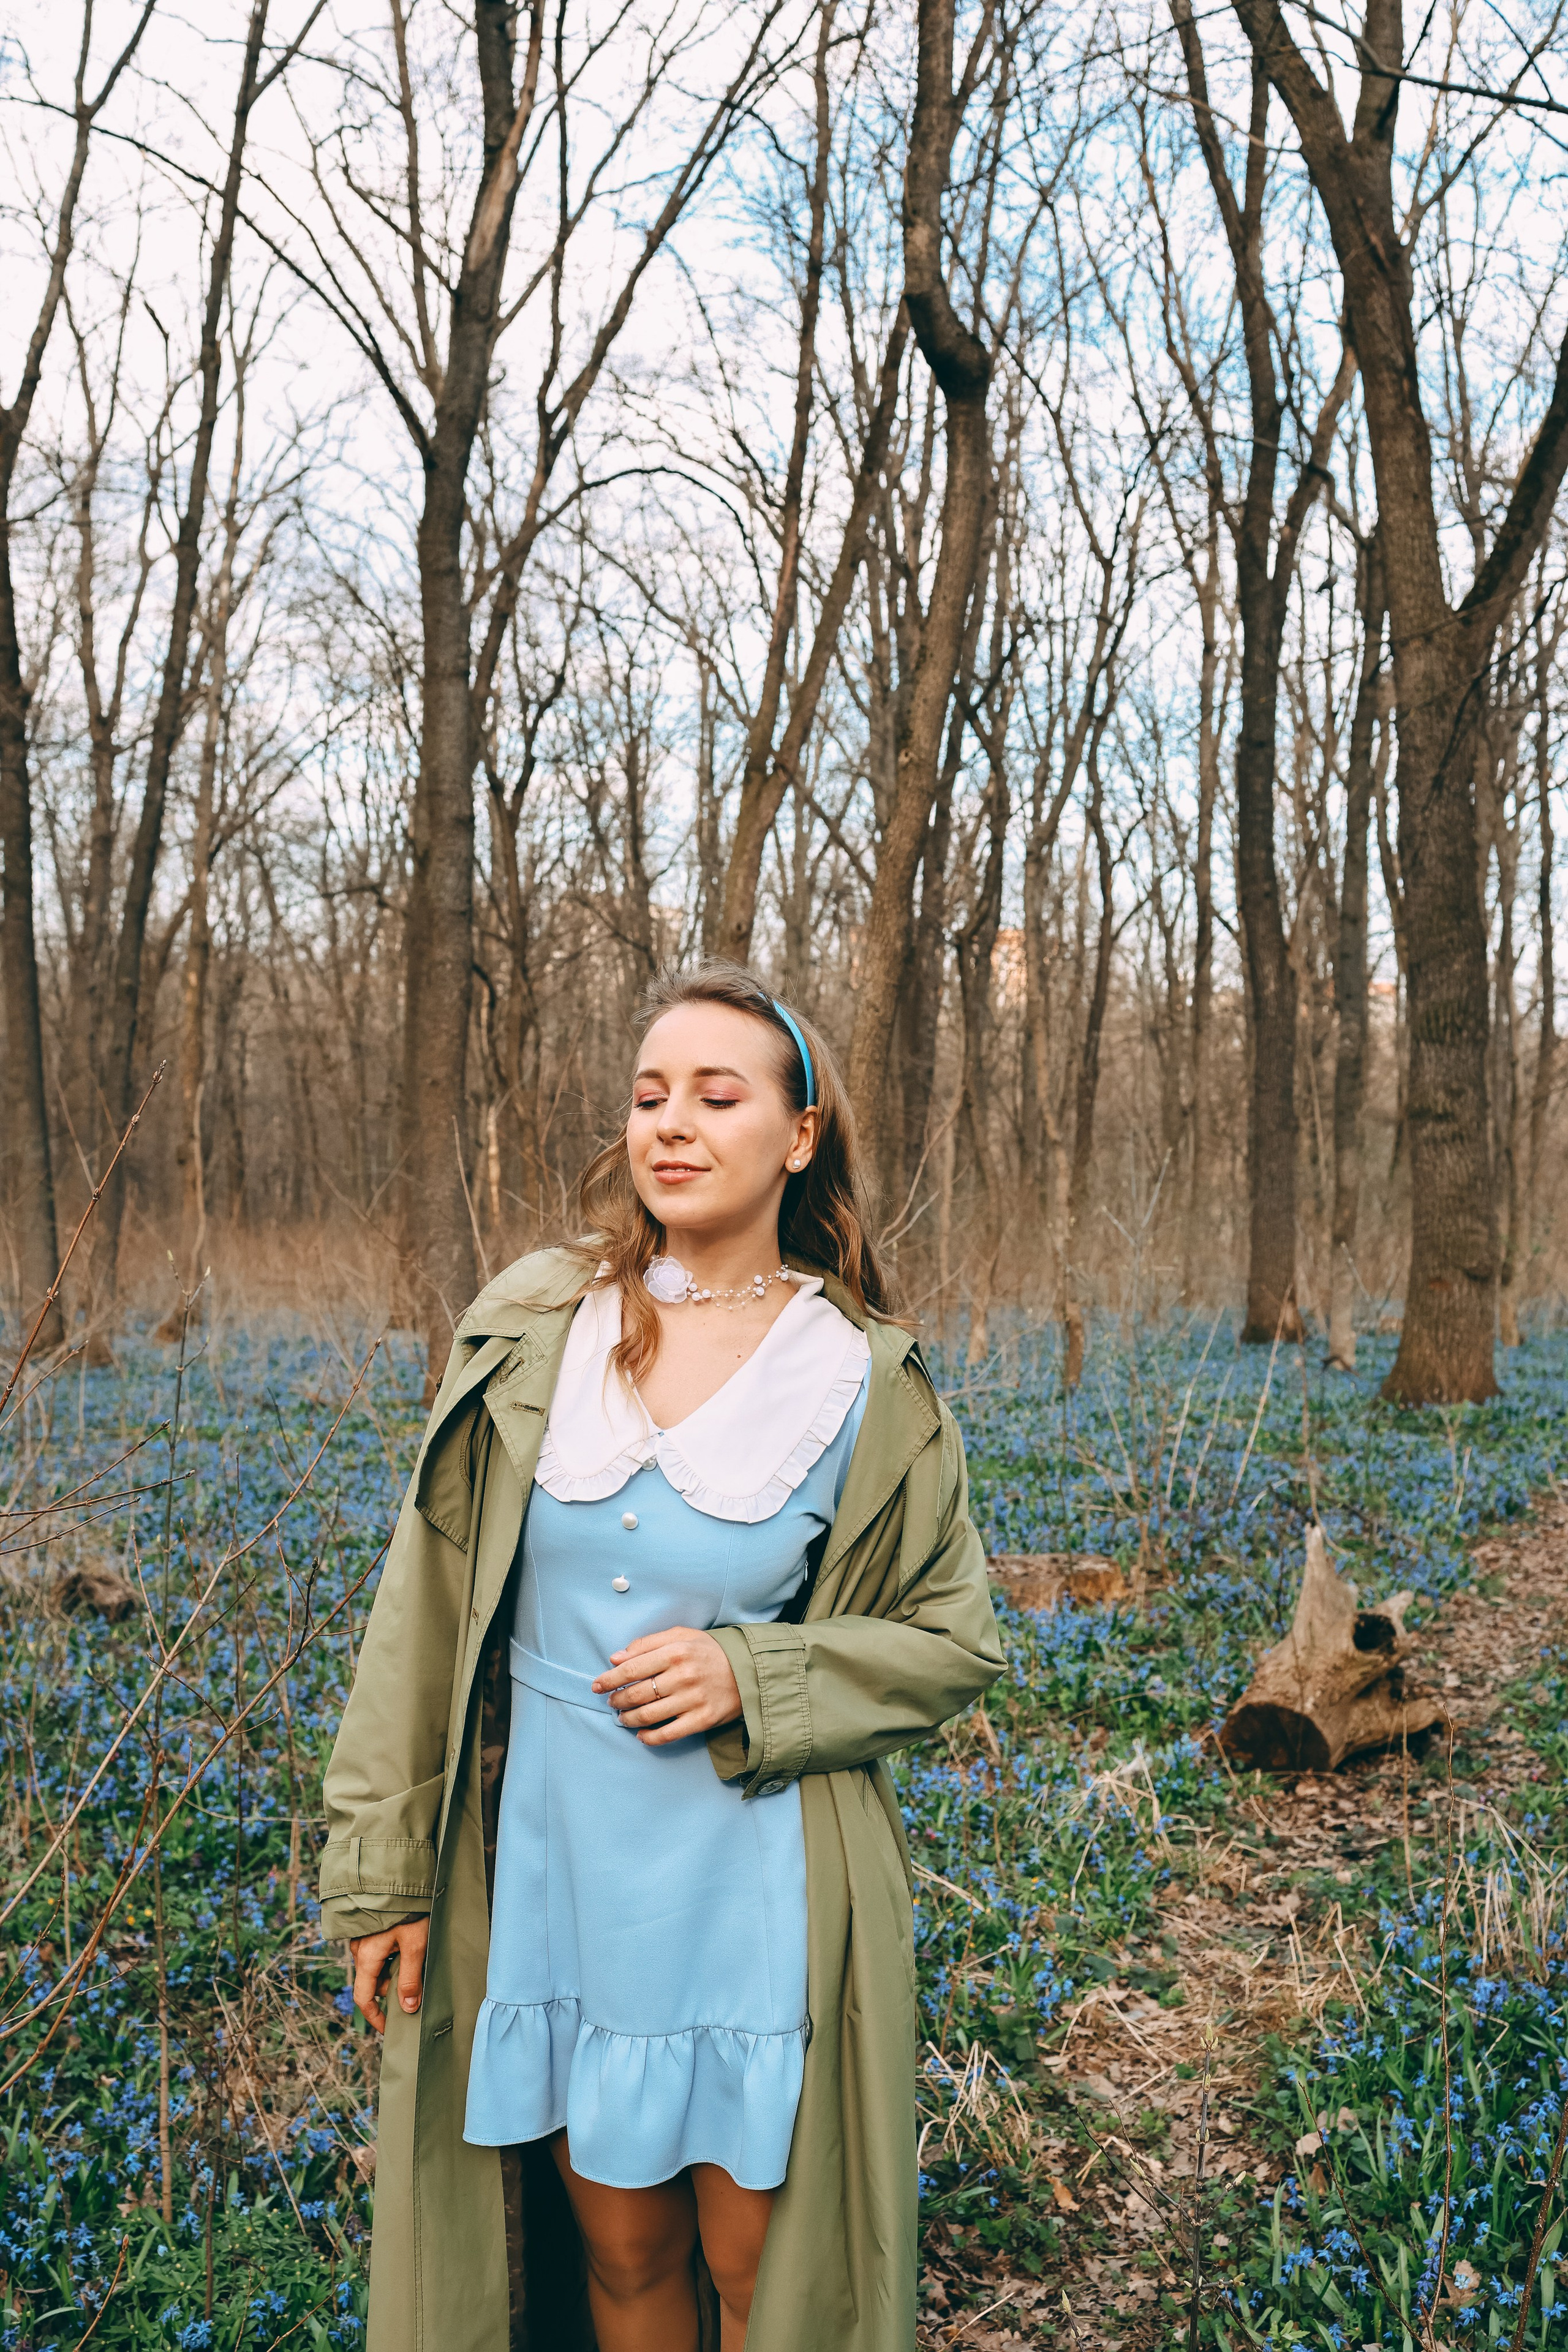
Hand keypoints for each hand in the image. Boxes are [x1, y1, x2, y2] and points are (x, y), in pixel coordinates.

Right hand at [349, 1917, 428, 2032]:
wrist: (398, 1872)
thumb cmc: (408, 1908)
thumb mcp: (415, 1944)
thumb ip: (410, 1978)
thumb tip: (408, 2009)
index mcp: (367, 1957)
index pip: (365, 1998)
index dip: (376, 2017)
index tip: (389, 2028)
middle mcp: (359, 1948)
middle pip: (372, 1981)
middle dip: (391, 1989)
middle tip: (417, 1986)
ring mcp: (362, 1935)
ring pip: (376, 1964)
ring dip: (392, 1970)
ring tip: (417, 1959)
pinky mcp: (369, 1925)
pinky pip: (377, 1949)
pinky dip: (390, 1955)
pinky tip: (408, 1944)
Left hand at [592, 1626, 742, 1744]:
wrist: (748, 1671)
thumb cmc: (709, 1651)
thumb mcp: (682, 1635)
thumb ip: (647, 1643)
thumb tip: (616, 1658)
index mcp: (676, 1651)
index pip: (632, 1668)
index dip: (610, 1679)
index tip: (596, 1685)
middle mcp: (683, 1676)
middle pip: (638, 1693)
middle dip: (617, 1700)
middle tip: (611, 1702)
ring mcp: (693, 1700)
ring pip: (649, 1715)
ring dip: (629, 1719)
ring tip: (623, 1717)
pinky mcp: (702, 1720)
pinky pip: (669, 1734)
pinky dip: (650, 1738)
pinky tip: (641, 1736)